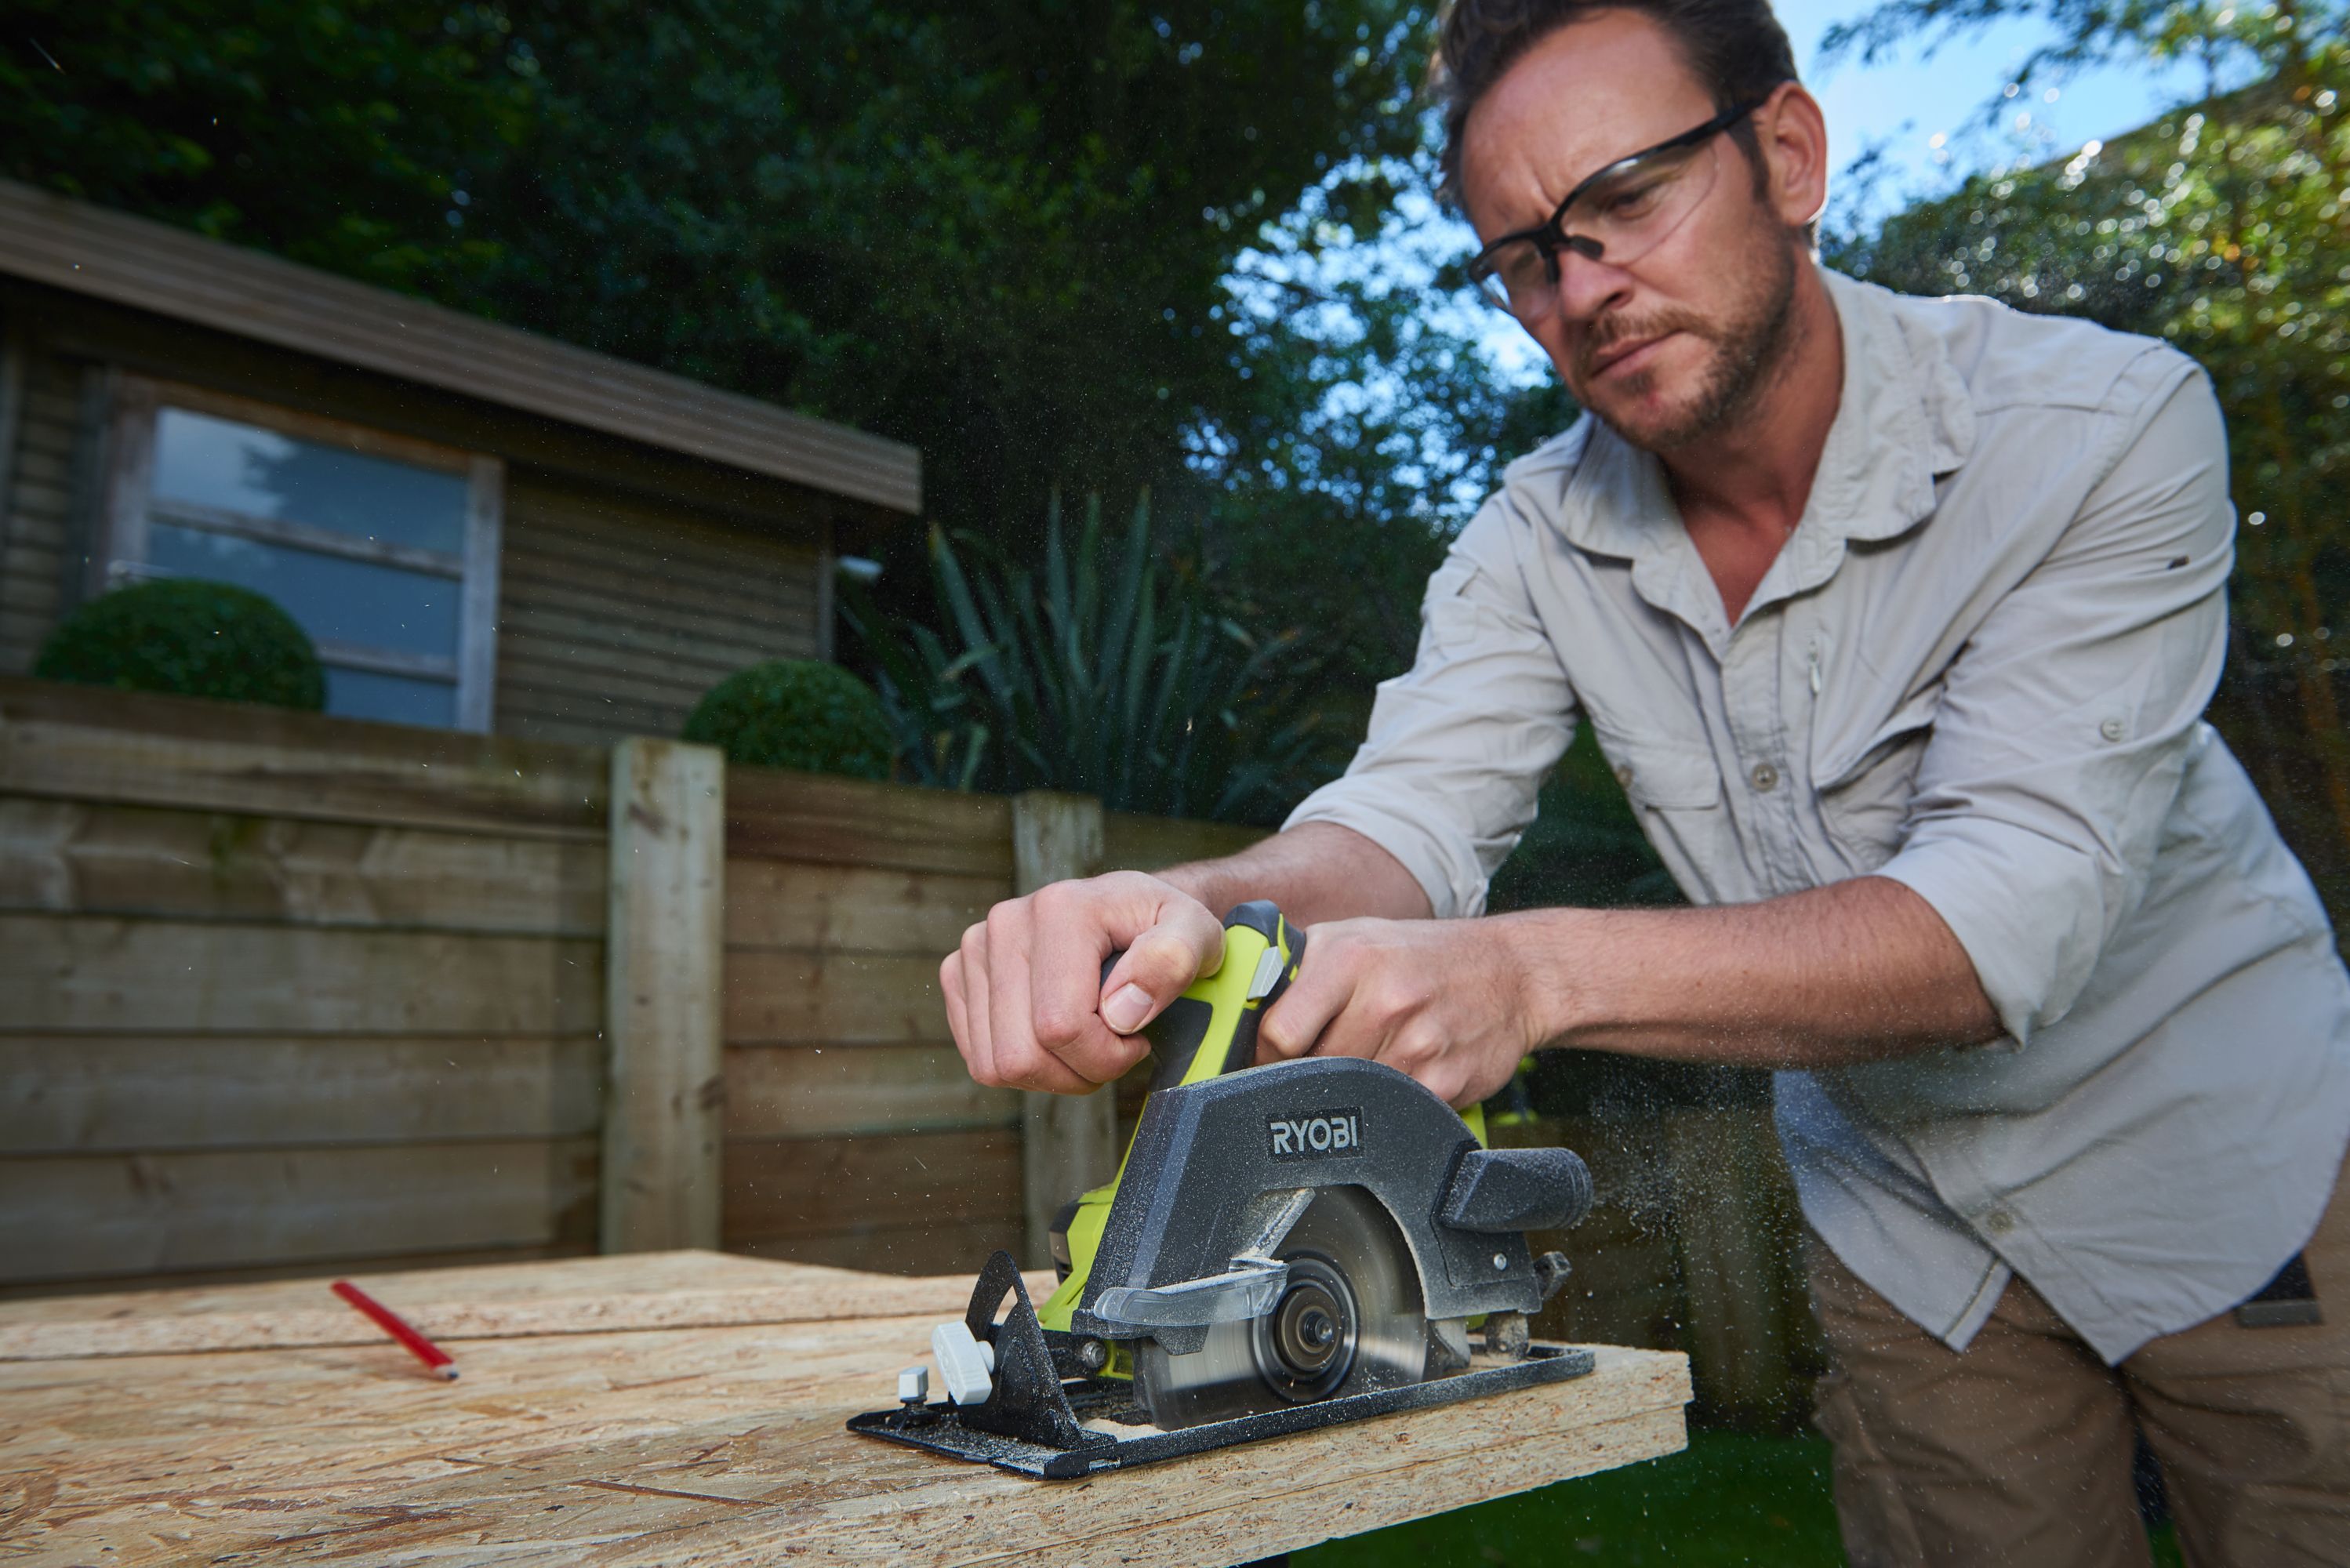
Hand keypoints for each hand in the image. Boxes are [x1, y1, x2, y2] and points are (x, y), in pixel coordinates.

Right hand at [943, 870, 1224, 1093]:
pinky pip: (979, 1059)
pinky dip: (1023, 1065)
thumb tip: (1120, 1011)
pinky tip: (1056, 1037)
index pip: (1060, 1027)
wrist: (1129, 910)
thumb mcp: (1197, 936)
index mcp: (1061, 909)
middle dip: (1078, 1071)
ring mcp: (976, 948)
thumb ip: (1173, 962)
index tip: (1136, 1036)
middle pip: (1021, 1055)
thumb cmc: (1164, 928)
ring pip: (996, 1065)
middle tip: (1114, 1046)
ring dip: (1052, 1074)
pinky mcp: (958, 974)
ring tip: (1088, 1041)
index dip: (1106, 1056)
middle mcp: (1006, 922)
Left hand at [1258, 916, 1546, 1107]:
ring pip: (1350, 1096)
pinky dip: (1387, 1104)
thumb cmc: (1418, 957)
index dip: (1264, 1054)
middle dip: (1305, 1074)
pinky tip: (1399, 1074)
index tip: (1267, 1058)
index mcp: (1351, 958)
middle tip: (1316, 1064)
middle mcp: (1385, 999)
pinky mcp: (1446, 1083)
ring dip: (1348, 1091)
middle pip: (1312, 1072)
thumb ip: (1297, 968)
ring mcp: (1419, 1045)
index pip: (1278, 1033)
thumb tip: (1237, 1010)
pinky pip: (1391, 1112)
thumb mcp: (1353, 937)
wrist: (1511, 973)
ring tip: (1364, 1062)